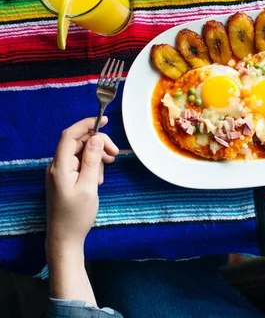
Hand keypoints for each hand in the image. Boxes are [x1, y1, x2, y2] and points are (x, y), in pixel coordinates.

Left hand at [46, 117, 118, 250]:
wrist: (65, 238)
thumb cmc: (77, 215)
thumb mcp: (89, 186)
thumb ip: (92, 160)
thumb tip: (96, 138)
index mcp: (60, 166)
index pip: (70, 135)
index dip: (87, 124)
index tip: (104, 120)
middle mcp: (57, 166)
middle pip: (78, 142)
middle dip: (97, 143)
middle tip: (114, 154)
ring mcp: (60, 173)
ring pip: (81, 153)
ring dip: (96, 155)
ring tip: (107, 168)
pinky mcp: (65, 179)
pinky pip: (80, 164)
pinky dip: (92, 165)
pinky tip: (99, 178)